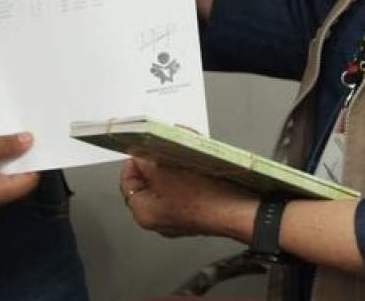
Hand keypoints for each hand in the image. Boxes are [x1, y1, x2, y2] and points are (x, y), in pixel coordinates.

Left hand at [119, 157, 257, 239]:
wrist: (236, 208)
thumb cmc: (201, 195)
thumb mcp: (164, 169)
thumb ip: (145, 160)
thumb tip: (139, 155)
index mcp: (144, 213)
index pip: (127, 182)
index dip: (133, 161)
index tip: (141, 147)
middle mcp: (159, 220)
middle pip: (149, 183)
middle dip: (157, 160)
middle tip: (164, 145)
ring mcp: (179, 217)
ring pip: (169, 183)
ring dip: (174, 163)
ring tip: (183, 147)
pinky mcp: (196, 212)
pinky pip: (185, 188)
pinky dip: (187, 173)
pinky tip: (195, 159)